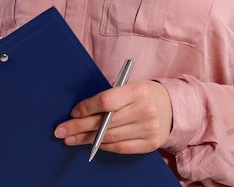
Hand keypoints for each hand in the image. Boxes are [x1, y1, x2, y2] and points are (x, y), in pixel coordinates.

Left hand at [54, 80, 172, 154]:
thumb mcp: (129, 85)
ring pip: (110, 137)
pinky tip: (91, 144)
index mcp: (137, 90)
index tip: (73, 112)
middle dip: (79, 127)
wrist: (171, 106)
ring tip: (71, 139)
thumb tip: (82, 109)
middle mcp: (144, 110)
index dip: (87, 108)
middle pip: (105, 122)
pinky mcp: (150, 144)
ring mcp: (148, 128)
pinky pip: (121, 148)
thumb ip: (111, 94)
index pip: (107, 101)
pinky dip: (104, 146)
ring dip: (86, 139)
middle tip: (61, 130)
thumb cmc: (143, 93)